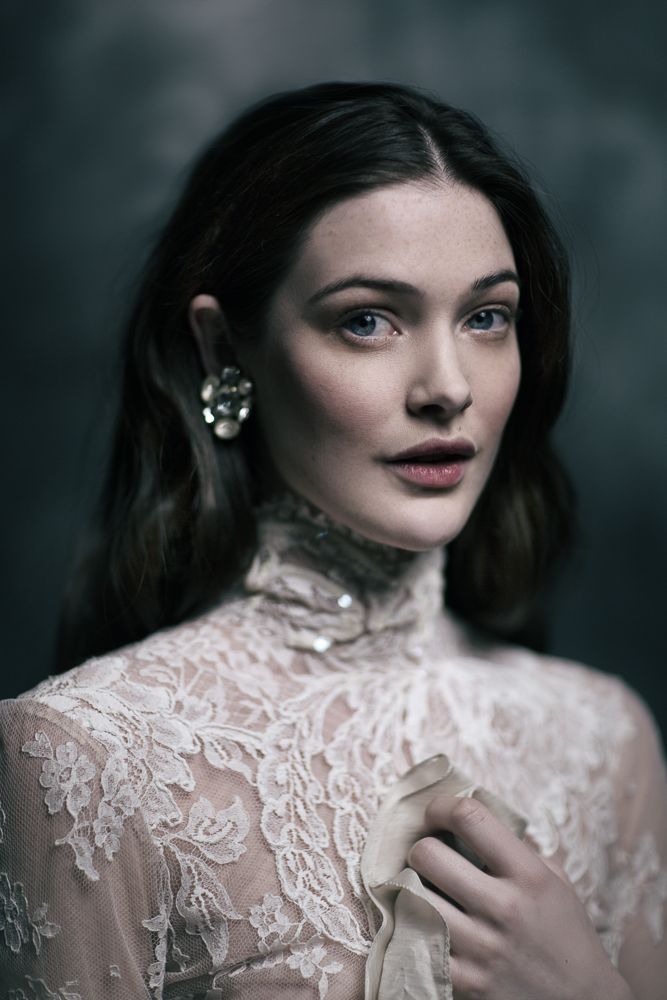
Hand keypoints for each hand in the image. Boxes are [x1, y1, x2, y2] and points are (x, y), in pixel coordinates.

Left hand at [407, 795, 633, 999]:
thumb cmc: (567, 934)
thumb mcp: (555, 880)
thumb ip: (517, 847)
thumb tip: (473, 818)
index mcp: (529, 875)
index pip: (470, 817)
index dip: (442, 806)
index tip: (436, 813)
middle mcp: (504, 907)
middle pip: (428, 855)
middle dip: (421, 849)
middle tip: (428, 856)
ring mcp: (483, 947)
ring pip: (414, 897)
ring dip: (411, 888)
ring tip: (422, 888)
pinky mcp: (468, 982)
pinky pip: (418, 942)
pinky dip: (414, 928)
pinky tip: (426, 924)